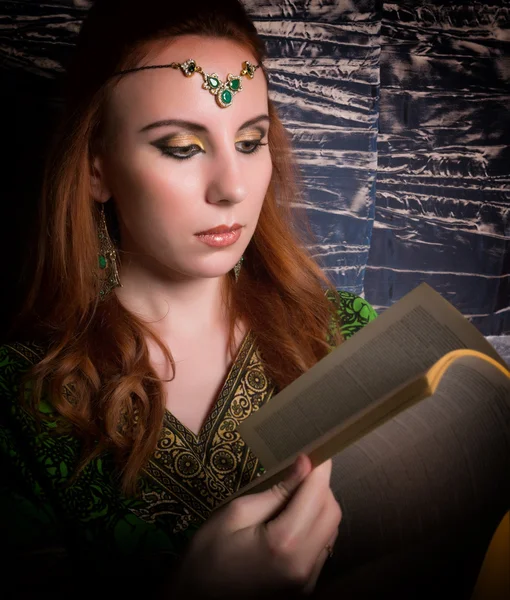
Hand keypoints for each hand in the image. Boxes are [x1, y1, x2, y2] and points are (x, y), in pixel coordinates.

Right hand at [170, 454, 341, 598]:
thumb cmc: (208, 554)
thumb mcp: (236, 513)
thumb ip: (276, 491)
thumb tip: (304, 464)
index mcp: (285, 544)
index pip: (317, 495)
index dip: (320, 468)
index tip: (316, 449)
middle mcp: (304, 566)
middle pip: (331, 513)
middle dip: (321, 487)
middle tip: (299, 473)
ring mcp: (307, 582)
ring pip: (331, 531)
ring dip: (319, 508)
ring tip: (292, 498)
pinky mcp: (304, 588)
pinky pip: (322, 548)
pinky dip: (314, 528)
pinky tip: (291, 522)